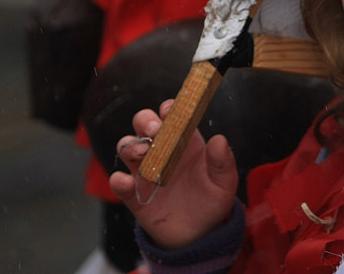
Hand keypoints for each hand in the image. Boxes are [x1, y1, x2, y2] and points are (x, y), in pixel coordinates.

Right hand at [110, 100, 238, 249]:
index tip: (169, 110)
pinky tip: (126, 182)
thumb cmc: (213, 199)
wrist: (200, 233)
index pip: (172, 116)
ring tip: (142, 153)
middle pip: (144, 125)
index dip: (168, 109)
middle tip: (155, 130)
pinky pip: (120, 184)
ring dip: (130, 145)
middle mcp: (162, 151)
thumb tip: (220, 140)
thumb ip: (223, 162)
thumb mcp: (225, 181)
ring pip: (127, 147)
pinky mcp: (135, 195)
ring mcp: (146, 171)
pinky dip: (118, 180)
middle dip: (145, 121)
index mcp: (185, 141)